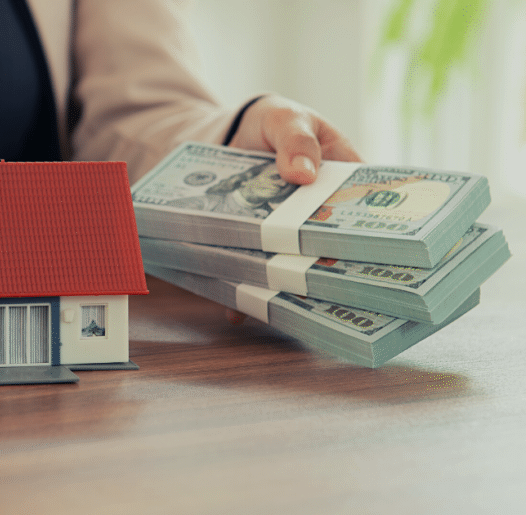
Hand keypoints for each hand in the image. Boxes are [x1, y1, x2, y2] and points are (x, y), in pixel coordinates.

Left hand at [222, 94, 361, 323]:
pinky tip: (236, 312)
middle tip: (326, 297)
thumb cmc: (273, 121)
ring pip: (288, 268)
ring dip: (283, 289)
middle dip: (326, 275)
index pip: (367, 214)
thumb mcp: (286, 119)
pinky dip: (242, 292)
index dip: (376, 238)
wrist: (229, 133)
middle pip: (328, 250)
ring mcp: (285, 234)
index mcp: (343, 181)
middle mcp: (318, 216)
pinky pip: (250, 272)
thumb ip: (295, 139)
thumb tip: (303, 172)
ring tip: (281, 312)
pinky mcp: (253, 245)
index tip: (378, 262)